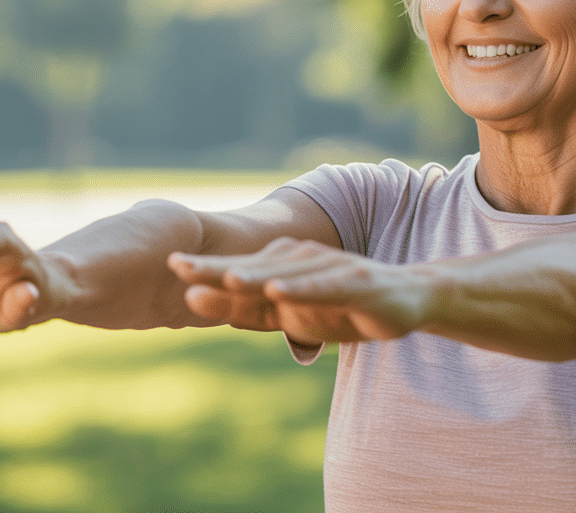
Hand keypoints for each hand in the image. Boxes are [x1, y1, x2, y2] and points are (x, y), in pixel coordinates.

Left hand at [167, 237, 434, 342]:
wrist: (407, 300)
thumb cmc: (343, 307)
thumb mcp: (289, 315)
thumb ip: (247, 309)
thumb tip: (194, 300)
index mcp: (284, 267)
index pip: (239, 270)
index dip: (206, 270)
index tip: (168, 266)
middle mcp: (303, 261)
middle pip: (255, 267)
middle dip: (218, 267)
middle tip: (179, 266)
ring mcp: (330, 268)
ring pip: (287, 274)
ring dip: (256, 275)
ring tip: (224, 279)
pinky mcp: (356, 281)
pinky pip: (325, 286)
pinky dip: (301, 288)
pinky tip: (279, 290)